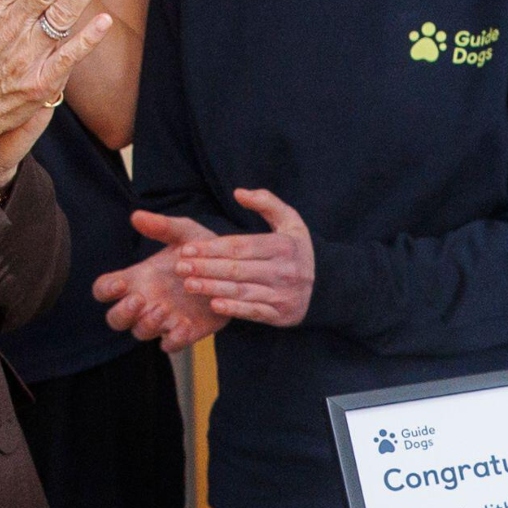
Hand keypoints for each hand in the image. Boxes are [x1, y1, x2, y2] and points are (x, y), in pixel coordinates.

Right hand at [95, 211, 227, 350]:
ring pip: (140, 332)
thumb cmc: (202, 250)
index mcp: (138, 279)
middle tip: (140, 299)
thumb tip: (136, 216)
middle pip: (115, 319)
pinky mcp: (184, 332)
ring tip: (164, 308)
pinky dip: (174, 339)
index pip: (104, 289)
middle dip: (122, 312)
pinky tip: (184, 324)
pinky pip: (170, 345)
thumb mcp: (185, 233)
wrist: (234, 270)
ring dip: (147, 323)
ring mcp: (163, 320)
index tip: (120, 283)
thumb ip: (162, 227)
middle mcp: (145, 302)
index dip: (106, 289)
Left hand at [173, 189, 314, 326]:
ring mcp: (283, 294)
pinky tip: (213, 305)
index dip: (211, 247)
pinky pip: (253, 312)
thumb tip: (238, 192)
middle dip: (205, 267)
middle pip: (237, 269)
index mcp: (283, 246)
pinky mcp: (281, 314)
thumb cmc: (298, 250)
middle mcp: (284, 270)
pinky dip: (233, 309)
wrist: (327, 286)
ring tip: (188, 284)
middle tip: (180, 267)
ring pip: (241, 290)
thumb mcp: (290, 221)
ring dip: (212, 288)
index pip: (240, 246)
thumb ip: (266, 202)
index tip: (187, 248)